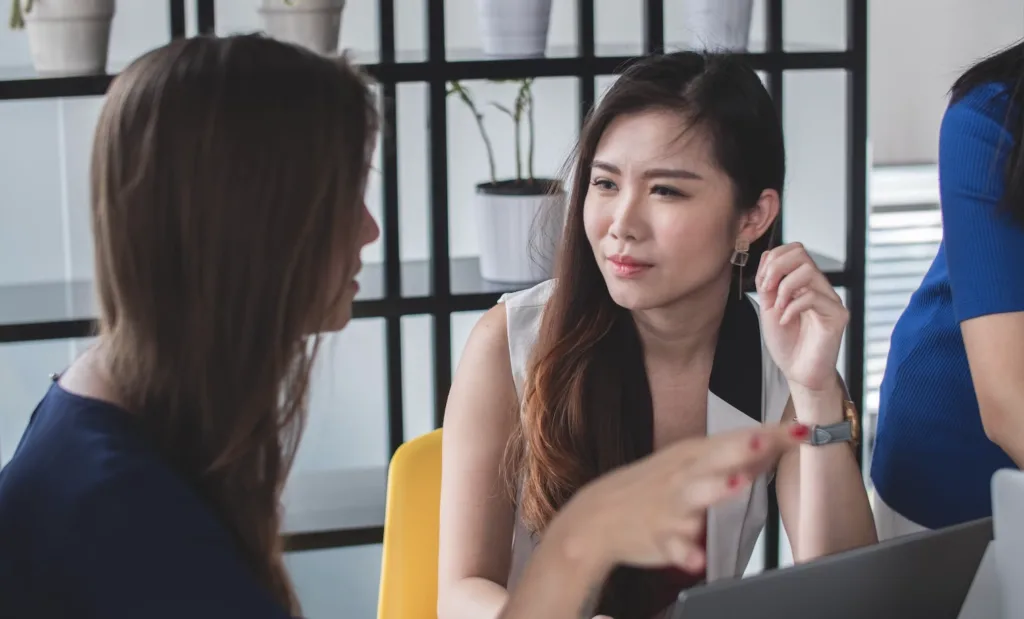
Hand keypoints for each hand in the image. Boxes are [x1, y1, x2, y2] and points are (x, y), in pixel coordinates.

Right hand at [546, 424, 803, 576]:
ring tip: (737, 484)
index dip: (772, 435)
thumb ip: (733, 458)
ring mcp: (671, 506)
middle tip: (764, 439)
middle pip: (715, 458)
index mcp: (694, 455)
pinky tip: (696, 559)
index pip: (738, 439)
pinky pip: (673, 546)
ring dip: (715, 489)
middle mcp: (683, 475)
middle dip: (740, 448)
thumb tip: (775, 444)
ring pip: (694, 496)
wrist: (598, 515)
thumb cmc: (650, 488)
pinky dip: (684, 553)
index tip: (804, 429)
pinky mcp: (658, 536)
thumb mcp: (689, 464)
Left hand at [755, 243, 847, 394]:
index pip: (794, 250)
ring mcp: (831, 300)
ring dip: (784, 288)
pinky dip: (792, 307)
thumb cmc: (786, 342)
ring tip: (778, 308)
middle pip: (801, 252)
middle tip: (767, 291)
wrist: (798, 372)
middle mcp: (820, 287)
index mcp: (804, 283)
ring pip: (808, 271)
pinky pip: (814, 297)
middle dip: (776, 268)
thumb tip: (769, 256)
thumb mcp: (769, 307)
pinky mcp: (838, 315)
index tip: (763, 283)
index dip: (774, 259)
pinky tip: (785, 321)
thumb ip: (768, 283)